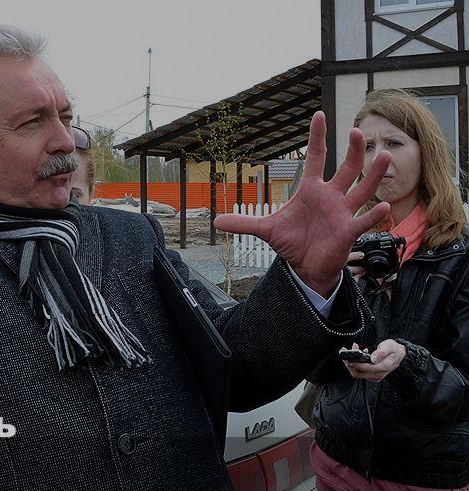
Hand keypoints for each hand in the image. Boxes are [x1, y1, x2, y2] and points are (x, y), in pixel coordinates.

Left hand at [214, 112, 391, 296]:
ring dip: (373, 174)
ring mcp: (342, 212)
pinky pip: (363, 221)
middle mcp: (331, 196)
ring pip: (362, 189)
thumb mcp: (265, 230)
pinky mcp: (348, 231)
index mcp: (311, 190)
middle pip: (346, 168)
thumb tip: (216, 221)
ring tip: (382, 155)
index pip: (316, 158)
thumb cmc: (291, 242)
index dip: (317, 137)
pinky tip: (384, 207)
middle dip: (352, 150)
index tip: (319, 115)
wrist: (305, 266)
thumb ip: (243, 223)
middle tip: (355, 131)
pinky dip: (373, 215)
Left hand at [343, 340, 405, 382]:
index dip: (356, 363)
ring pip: (358, 374)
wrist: (399, 354)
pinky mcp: (372, 376)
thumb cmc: (394, 349)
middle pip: (359, 373)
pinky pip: (361, 373)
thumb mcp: (389, 346)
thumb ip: (381, 352)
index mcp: (384, 366)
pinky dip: (356, 365)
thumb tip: (373, 359)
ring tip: (354, 351)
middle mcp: (379, 373)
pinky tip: (359, 356)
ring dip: (352, 363)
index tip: (349, 357)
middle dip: (350, 363)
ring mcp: (375, 376)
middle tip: (347, 352)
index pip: (367, 368)